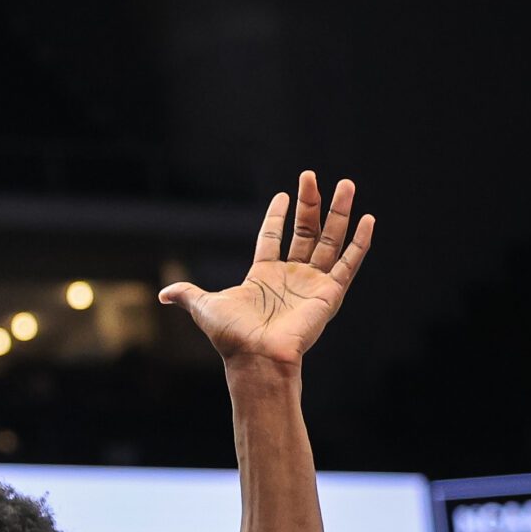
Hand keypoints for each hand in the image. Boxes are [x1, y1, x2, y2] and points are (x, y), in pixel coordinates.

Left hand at [161, 170, 373, 367]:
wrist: (255, 356)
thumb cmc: (231, 335)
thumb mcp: (205, 307)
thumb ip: (188, 294)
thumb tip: (162, 293)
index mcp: (264, 275)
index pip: (274, 237)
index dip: (278, 216)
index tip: (283, 194)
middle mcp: (291, 276)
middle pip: (305, 231)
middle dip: (310, 203)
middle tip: (311, 175)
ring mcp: (312, 283)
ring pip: (330, 240)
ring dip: (339, 212)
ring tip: (347, 184)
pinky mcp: (330, 293)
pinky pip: (349, 263)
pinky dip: (360, 242)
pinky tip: (368, 219)